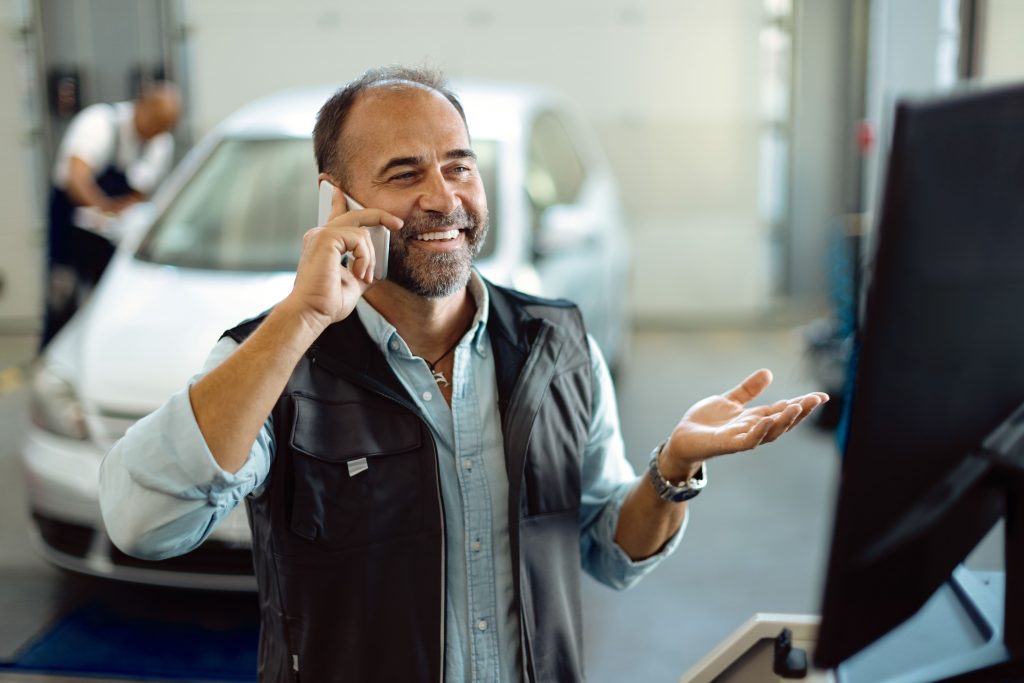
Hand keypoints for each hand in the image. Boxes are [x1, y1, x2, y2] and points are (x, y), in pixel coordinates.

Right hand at [285, 186, 402, 330]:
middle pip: (354, 214)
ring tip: (364, 276)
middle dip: (378, 215)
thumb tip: (374, 268)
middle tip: (397, 223)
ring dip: (370, 257)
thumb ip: (361, 269)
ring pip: (362, 231)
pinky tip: (360, 273)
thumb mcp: (352, 282)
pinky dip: (365, 257)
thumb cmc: (327, 302)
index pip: (334, 215)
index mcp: (323, 243)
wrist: (312, 313)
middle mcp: (319, 235)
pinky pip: (359, 238)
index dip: (338, 200)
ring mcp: (321, 235)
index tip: (338, 190)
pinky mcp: (325, 238)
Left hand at [660, 369, 827, 480]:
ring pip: (770, 432)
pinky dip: (759, 431)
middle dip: (801, 412)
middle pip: (783, 422)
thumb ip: (748, 390)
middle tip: (817, 399)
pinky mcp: (727, 445)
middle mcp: (753, 430)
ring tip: (798, 406)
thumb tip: (768, 372)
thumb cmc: (705, 423)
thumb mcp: (729, 400)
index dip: (803, 404)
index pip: (783, 410)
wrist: (681, 439)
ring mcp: (741, 439)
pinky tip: (768, 420)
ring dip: (784, 421)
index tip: (822, 396)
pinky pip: (748, 440)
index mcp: (755, 419)